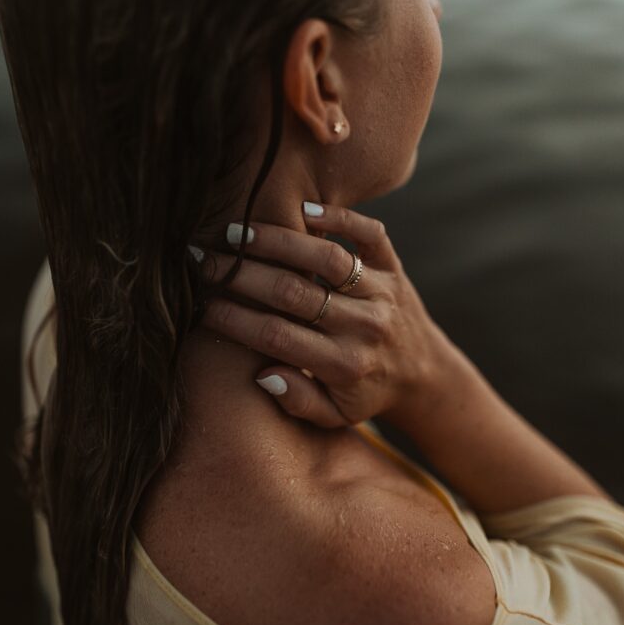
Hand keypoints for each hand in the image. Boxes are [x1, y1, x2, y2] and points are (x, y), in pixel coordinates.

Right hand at [197, 202, 459, 429]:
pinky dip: (340, 218)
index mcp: (344, 365)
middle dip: (240, 275)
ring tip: (236, 233)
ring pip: (326, 258)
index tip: (198, 304)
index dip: (233, 318)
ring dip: (278, 242)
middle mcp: (364, 326)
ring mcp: (380, 292)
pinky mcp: (394, 267)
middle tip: (200, 261)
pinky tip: (303, 208)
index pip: (276, 336)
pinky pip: (369, 234)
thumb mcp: (335, 416)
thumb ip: (299, 402)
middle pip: (293, 292)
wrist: (425, 374)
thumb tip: (263, 374)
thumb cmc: (366, 394)